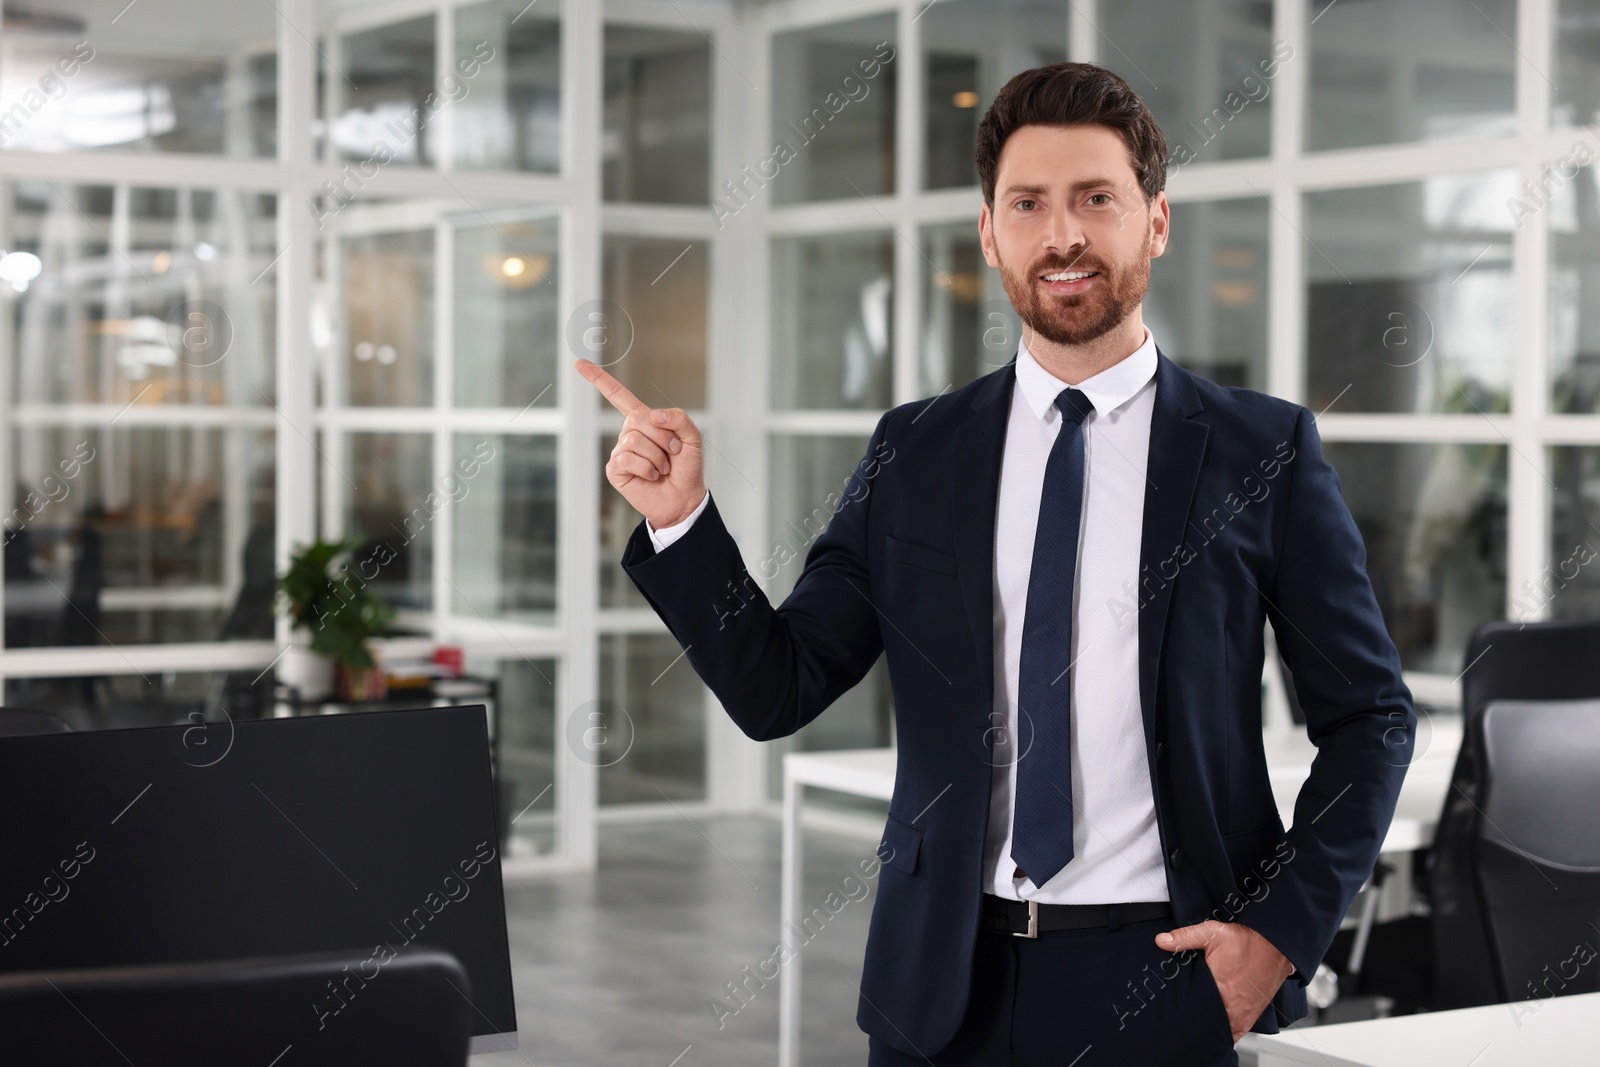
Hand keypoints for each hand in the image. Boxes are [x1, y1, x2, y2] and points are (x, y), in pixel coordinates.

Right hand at [574, 358, 705, 530]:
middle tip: (673, 452)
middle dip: (663, 436)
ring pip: (635, 440)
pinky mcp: (615, 469)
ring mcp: (620, 452)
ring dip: (657, 456)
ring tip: (662, 468)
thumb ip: (679, 419)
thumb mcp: (692, 438)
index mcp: (644, 421)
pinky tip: (651, 476)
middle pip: (637, 419)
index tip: (579, 363)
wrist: (684, 497)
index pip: (618, 396)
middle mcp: (628, 434)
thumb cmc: (686, 468)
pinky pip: (628, 459)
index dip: (599, 379)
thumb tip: (654, 415)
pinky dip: (647, 468)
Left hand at [1154, 919, 1293, 1042]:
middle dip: (1193, 1017)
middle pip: (1203, 1022)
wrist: (1277, 947)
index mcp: (1218, 990)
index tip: (1174, 1004)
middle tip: (1185, 1008)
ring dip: (1208, 1025)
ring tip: (1198, 1014)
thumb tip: (1161, 940)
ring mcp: (1241, 1017)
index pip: (1191, 1010)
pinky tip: (1214, 1021)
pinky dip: (1223, 1029)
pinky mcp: (1249, 1020)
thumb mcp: (1213, 933)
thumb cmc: (1248, 942)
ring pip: (1217, 1031)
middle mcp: (1231, 1008)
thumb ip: (1185, 938)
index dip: (1180, 1009)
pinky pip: (1232, 1033)